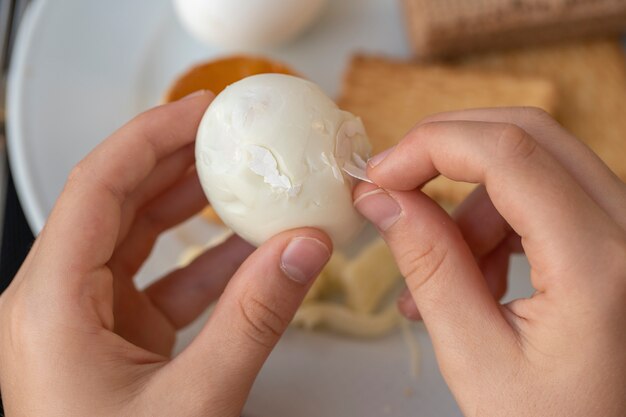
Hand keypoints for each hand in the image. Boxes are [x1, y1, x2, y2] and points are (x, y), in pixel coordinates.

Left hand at [0, 92, 331, 416]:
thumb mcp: (196, 400)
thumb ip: (255, 318)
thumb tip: (303, 250)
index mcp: (49, 302)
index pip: (98, 185)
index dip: (151, 135)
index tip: (202, 110)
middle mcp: (56, 300)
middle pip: (116, 201)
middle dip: (176, 161)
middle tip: (228, 135)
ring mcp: (85, 319)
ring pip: (137, 239)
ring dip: (191, 209)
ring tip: (242, 180)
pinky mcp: (114, 337)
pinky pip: (158, 282)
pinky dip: (202, 263)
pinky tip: (248, 250)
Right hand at [354, 108, 625, 416]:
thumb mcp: (476, 356)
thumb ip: (429, 267)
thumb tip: (384, 200)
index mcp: (598, 264)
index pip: (508, 154)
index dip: (430, 146)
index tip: (381, 175)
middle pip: (527, 135)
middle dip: (448, 152)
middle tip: (396, 187)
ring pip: (535, 165)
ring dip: (472, 203)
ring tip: (442, 272)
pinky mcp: (616, 238)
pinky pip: (547, 196)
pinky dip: (498, 221)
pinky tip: (478, 273)